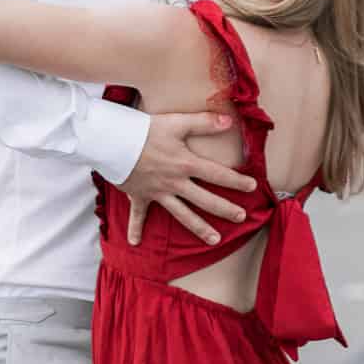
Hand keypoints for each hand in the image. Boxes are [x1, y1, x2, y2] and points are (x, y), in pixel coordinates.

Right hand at [118, 112, 256, 245]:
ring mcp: (158, 192)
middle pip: (205, 200)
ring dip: (199, 228)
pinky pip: (138, 215)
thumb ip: (203, 122)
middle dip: (225, 209)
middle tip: (242, 218)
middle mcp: (175, 182)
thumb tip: (230, 121)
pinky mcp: (139, 196)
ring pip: (182, 215)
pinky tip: (136, 243)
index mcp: (186, 164)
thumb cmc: (144, 130)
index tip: (253, 187)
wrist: (111, 141)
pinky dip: (136, 229)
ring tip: (215, 240)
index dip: (237, 181)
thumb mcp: (176, 122)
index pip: (217, 175)